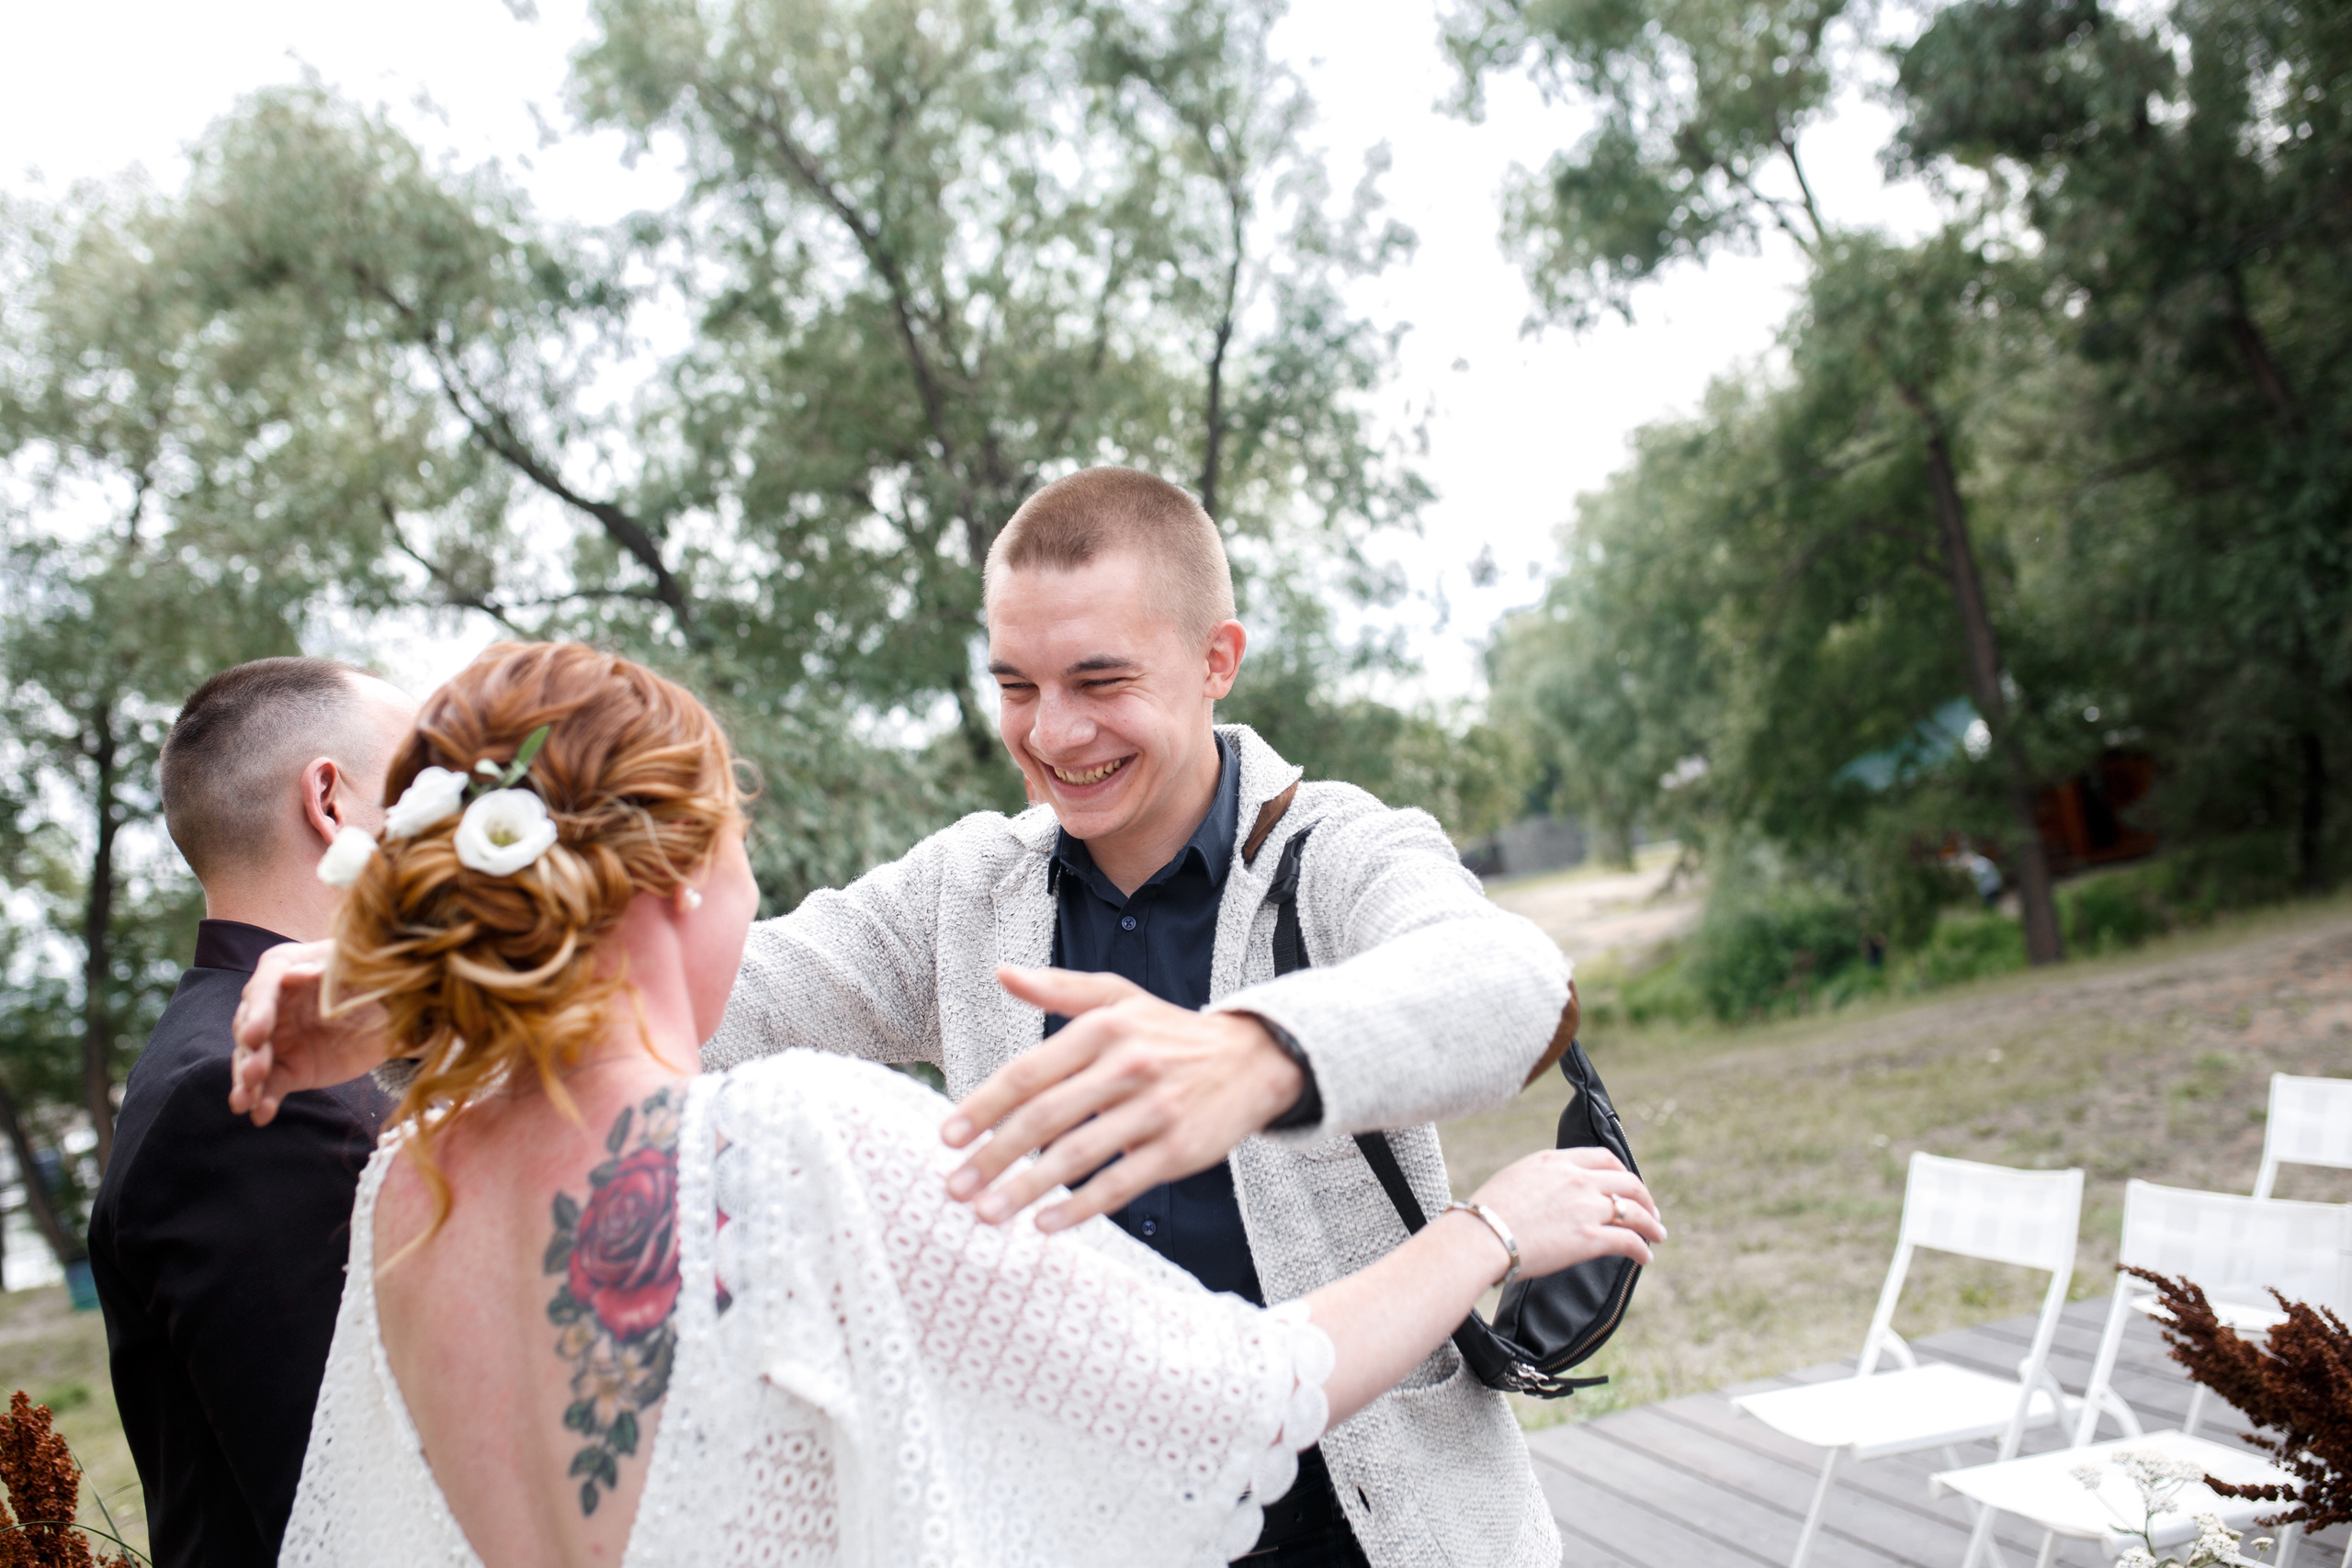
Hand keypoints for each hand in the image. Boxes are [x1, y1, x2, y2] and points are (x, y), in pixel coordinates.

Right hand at [228, 940, 393, 1125]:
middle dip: (250, 1053)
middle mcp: (270, 1005)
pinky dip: (263, 1102)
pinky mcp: (287, 1069)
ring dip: (246, 1082)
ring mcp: (275, 1040)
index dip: (258, 1012)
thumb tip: (296, 973)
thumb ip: (329, 970)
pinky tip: (261, 1116)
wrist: (396, 1010)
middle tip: (255, 1073)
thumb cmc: (372, 977)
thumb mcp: (358, 969)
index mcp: (284, 969)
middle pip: (249, 1027)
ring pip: (252, 1061)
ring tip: (243, 1101)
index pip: (264, 989)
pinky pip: (271, 1087)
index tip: (255, 1034)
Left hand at [940, 966, 1306, 1230]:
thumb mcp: (1119, 998)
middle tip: (953, 1187)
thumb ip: (1058, 989)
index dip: (983, 1107)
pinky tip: (1044, 1225)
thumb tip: (1001, 973)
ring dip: (1025, 1189)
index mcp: (1104, 1029)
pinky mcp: (1178, 1150)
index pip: (1029, 1072)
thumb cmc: (1169, 1032)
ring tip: (986, 1213)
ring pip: (1077, 1156)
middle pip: (1045, 1119)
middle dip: (993, 1157)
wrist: (1253, 1060)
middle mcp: (1128, 1066)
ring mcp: (1155, 1111)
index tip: (946, 1138)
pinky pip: (1119, 1185)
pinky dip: (1079, 1208)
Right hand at [1465, 1147, 1664, 1279]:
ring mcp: (1586, 1208)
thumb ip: (1541, 1180)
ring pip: (1635, 1211)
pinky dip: (1643, 1249)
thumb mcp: (1514, 1178)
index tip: (1627, 1185)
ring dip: (1651, 1224)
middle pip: (1627, 1182)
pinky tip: (1645, 1257)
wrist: (1479, 1236)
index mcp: (1556, 1161)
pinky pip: (1629, 1240)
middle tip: (1650, 1212)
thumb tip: (1549, 1195)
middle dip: (1644, 1197)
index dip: (1622, 1172)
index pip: (1603, 1158)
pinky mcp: (1589, 1238)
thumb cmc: (1485, 1214)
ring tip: (1657, 1235)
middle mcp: (1577, 1179)